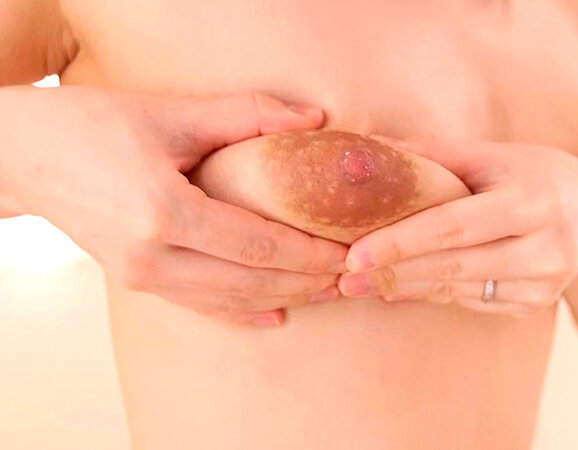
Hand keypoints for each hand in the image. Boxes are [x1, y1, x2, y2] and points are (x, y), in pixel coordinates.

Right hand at [0, 86, 345, 325]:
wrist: (23, 156)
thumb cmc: (93, 126)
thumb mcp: (172, 113)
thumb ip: (248, 115)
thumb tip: (314, 119)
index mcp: (164, 213)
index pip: (259, 245)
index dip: (310, 253)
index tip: (349, 250)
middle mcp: (153, 256)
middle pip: (250, 280)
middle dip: (307, 280)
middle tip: (352, 274)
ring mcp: (141, 277)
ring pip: (228, 300)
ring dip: (284, 297)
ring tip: (327, 291)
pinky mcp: (135, 282)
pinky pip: (198, 306)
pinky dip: (239, 312)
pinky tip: (274, 315)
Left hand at [338, 136, 577, 317]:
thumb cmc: (540, 176)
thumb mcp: (497, 156)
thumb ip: (436, 154)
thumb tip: (371, 149)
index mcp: (533, 202)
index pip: (455, 226)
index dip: (402, 242)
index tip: (355, 253)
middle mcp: (544, 249)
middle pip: (453, 266)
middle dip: (392, 272)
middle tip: (341, 276)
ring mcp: (542, 285)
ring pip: (458, 291)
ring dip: (403, 288)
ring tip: (357, 284)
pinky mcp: (533, 306)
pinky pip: (469, 302)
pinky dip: (429, 295)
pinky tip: (396, 288)